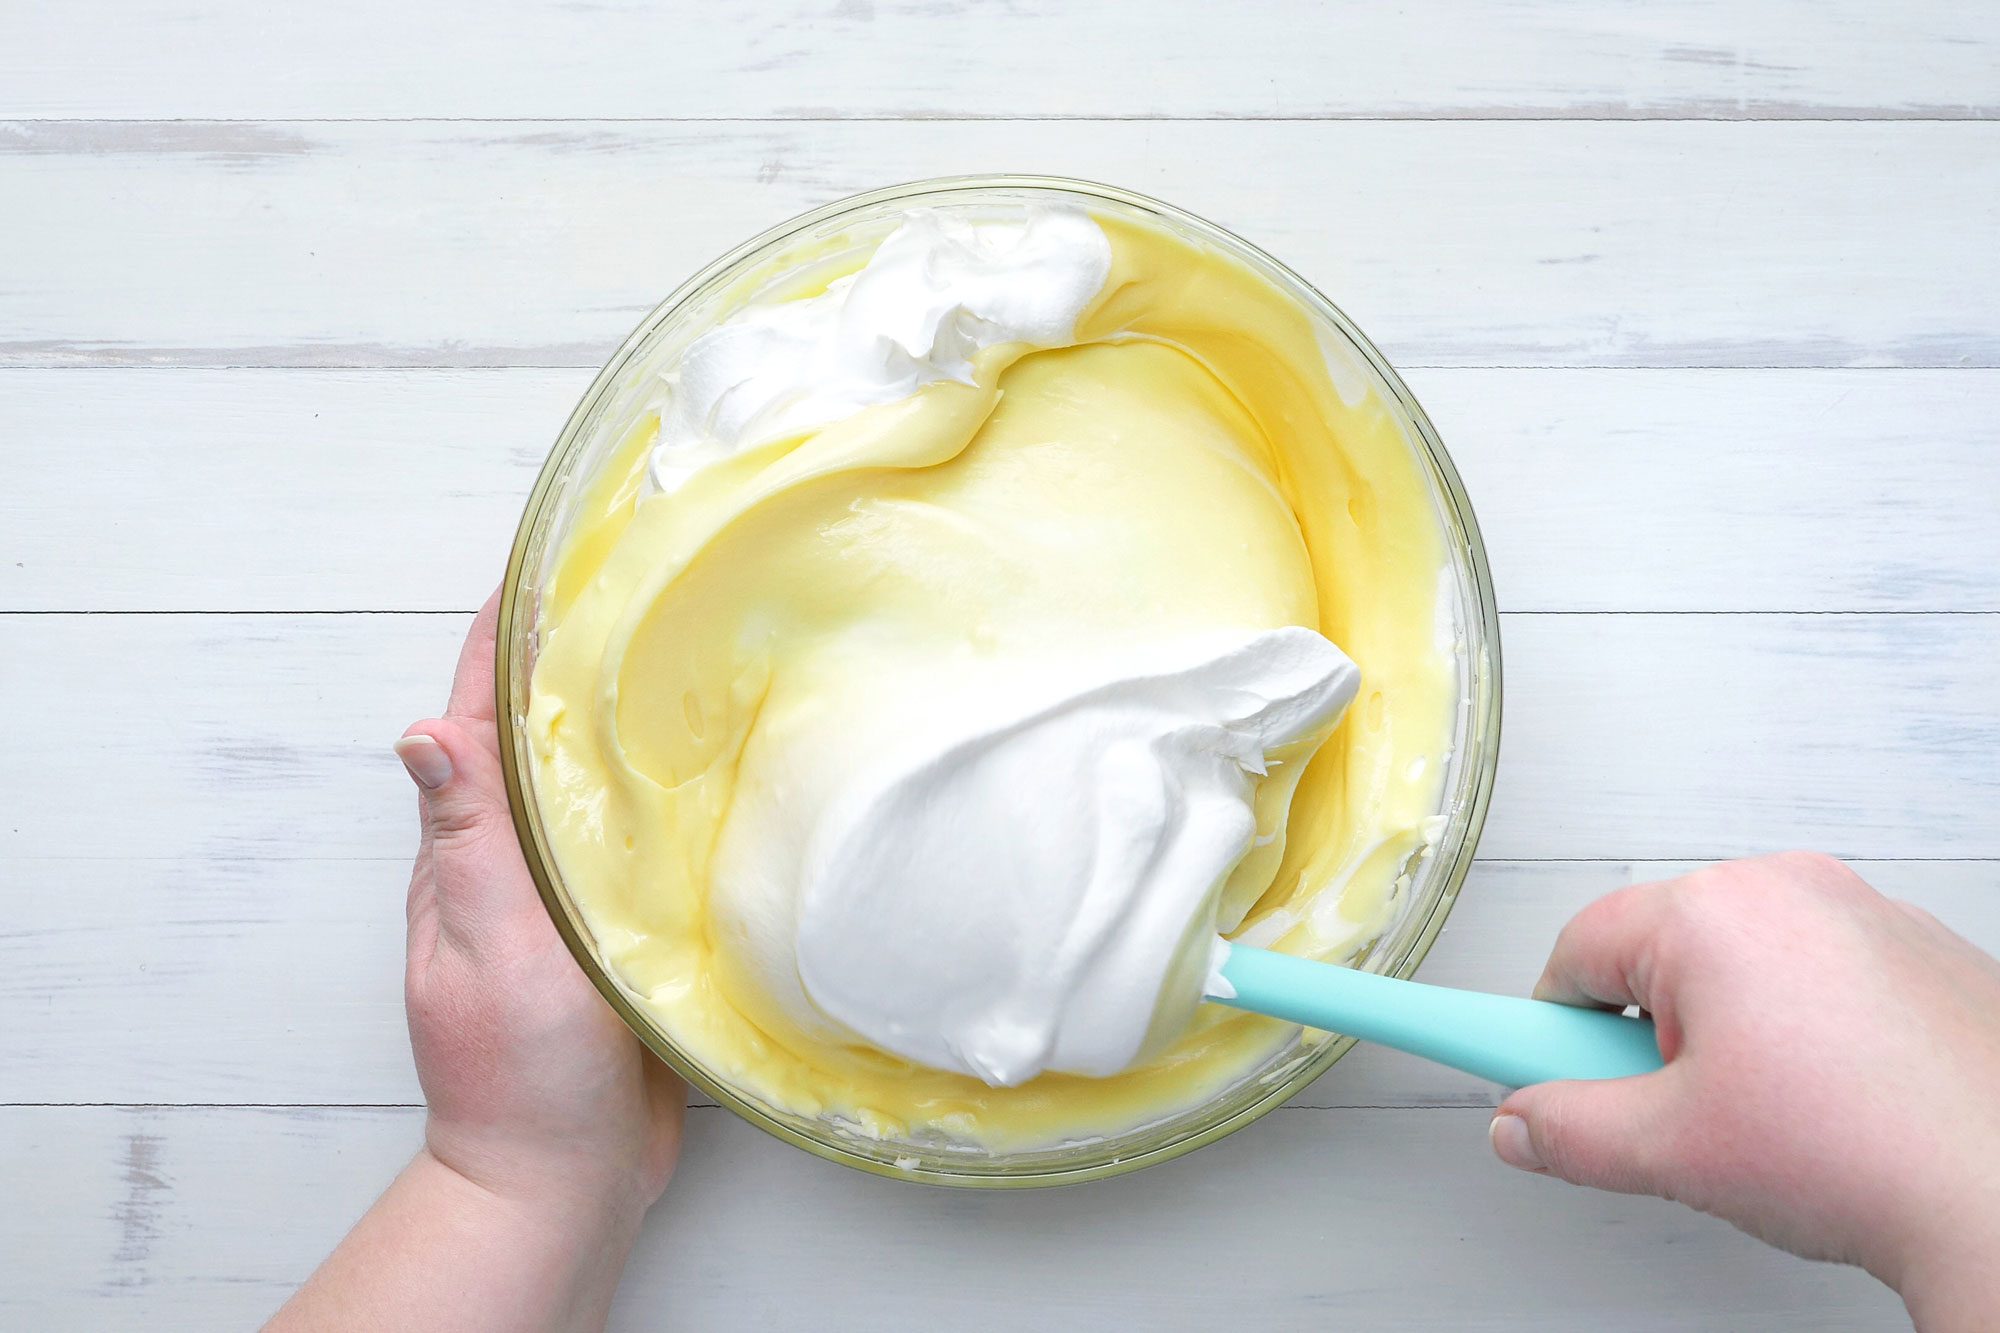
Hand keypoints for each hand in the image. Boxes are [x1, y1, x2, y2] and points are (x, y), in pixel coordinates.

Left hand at [397, 587, 683, 1226]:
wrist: (561, 1176)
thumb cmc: (517, 1071)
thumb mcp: (490, 947)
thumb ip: (467, 845)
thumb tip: (422, 732)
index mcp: (469, 851)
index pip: (478, 716)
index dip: (502, 637)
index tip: (542, 562)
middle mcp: (512, 860)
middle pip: (534, 735)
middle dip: (569, 655)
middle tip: (631, 585)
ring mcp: (563, 896)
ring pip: (588, 782)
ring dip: (619, 715)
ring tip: (678, 650)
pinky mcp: (615, 930)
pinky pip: (633, 841)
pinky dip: (660, 791)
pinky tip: (708, 772)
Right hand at [1491, 853, 1999, 1327]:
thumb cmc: (1869, 1152)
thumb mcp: (1672, 1150)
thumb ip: (1570, 1131)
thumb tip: (1523, 1124)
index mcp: (1711, 914)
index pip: (1577, 951)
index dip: (1551, 1025)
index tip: (1532, 1062)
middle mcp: (1787, 887)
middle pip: (1659, 950)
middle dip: (1646, 1031)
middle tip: (1675, 1113)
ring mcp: (1862, 910)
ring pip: (1741, 961)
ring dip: (1725, 1028)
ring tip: (1765, 1116)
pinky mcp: (1919, 947)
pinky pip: (1816, 970)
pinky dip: (1801, 1025)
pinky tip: (1827, 1101)